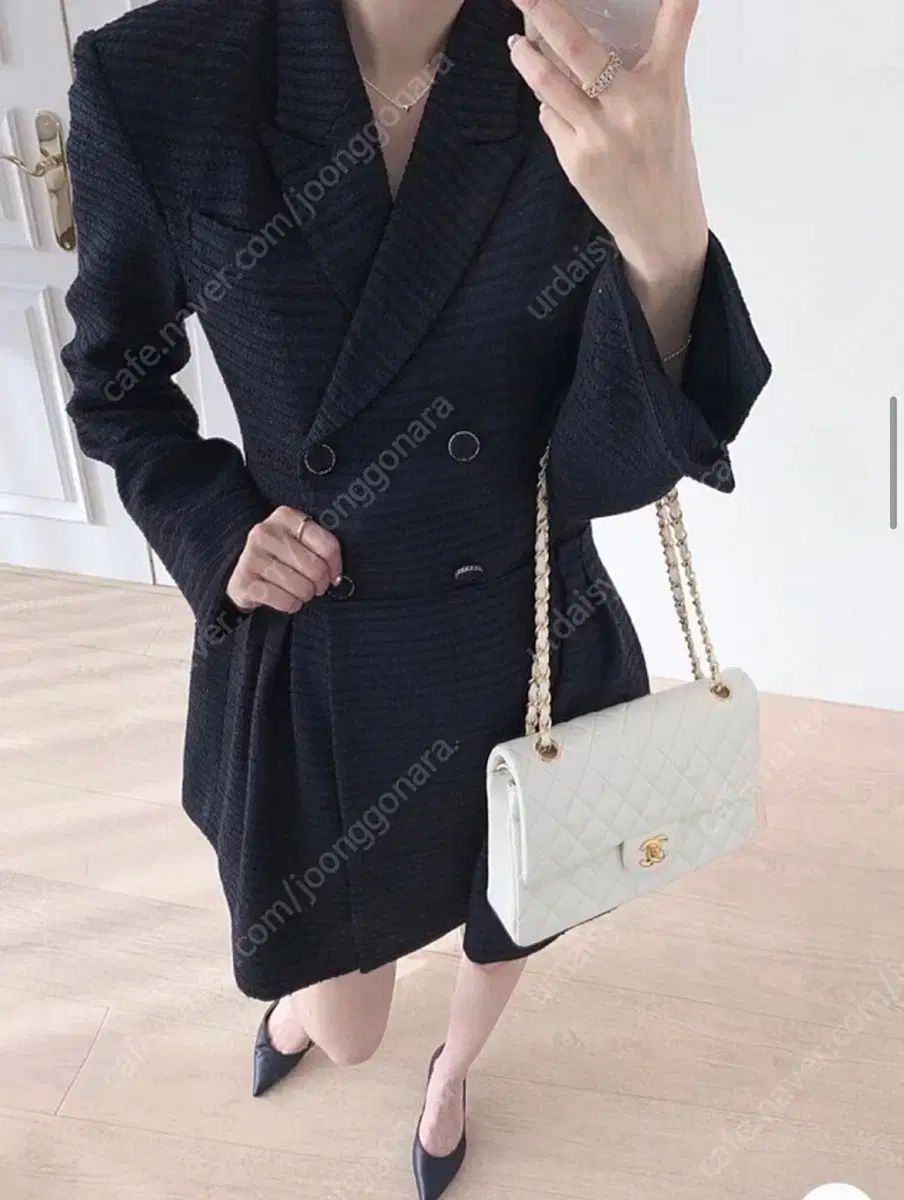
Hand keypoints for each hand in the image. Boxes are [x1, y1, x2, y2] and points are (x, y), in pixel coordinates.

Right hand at [226, 507, 342, 614]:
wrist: (244, 574)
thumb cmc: (279, 558)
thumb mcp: (298, 541)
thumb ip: (319, 547)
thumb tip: (336, 576)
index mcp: (285, 517)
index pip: (327, 544)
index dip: (335, 566)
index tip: (332, 576)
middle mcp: (265, 532)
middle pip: (315, 567)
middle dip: (320, 584)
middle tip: (315, 587)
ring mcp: (251, 556)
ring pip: (301, 586)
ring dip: (305, 596)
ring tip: (300, 593)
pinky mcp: (244, 581)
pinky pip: (284, 600)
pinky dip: (292, 605)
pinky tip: (288, 600)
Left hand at [508, 0, 708, 284]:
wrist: (660, 224)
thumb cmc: (665, 157)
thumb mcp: (671, 103)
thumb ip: (649, 64)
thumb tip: (604, 30)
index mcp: (664, 86)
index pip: (673, 22)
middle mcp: (630, 107)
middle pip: (576, 47)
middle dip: (542, 11)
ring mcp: (597, 135)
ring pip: (548, 83)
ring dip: (526, 57)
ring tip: (516, 44)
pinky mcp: (575, 160)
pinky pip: (550, 118)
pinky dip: (548, 104)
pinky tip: (552, 102)